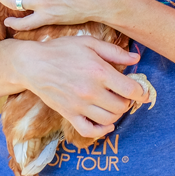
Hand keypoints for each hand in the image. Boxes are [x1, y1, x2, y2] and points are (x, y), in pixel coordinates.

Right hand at [14, 37, 149, 138]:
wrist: (33, 64)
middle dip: (128, 101)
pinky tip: (107, 124)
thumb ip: (115, 52)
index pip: (130, 89)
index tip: (142, 90)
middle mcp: (91, 91)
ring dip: (117, 114)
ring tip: (115, 103)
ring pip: (109, 119)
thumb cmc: (62, 50)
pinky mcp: (68, 114)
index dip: (141, 91)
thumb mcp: (90, 43)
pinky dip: (101, 131)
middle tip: (125, 94)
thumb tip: (136, 59)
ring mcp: (79, 105)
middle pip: (121, 106)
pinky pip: (88, 130)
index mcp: (99, 72)